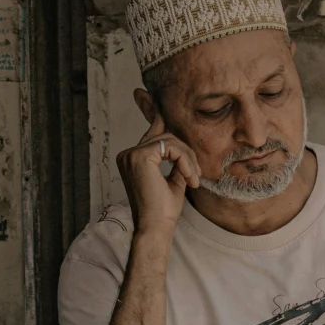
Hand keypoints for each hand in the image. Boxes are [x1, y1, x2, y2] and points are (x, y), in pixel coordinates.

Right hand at [118, 116, 199, 240]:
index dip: (155, 114)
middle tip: (196, 174)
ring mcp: (132, 154)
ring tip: (194, 179)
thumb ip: (175, 161)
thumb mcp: (172, 180)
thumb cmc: (163, 210)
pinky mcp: (141, 156)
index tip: (147, 96)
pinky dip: (186, 161)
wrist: (155, 227)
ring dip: (188, 159)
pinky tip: (190, 178)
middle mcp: (127, 154)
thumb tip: (182, 146)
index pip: (151, 133)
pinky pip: (172, 147)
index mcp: (131, 159)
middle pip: (165, 135)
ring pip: (170, 140)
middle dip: (186, 152)